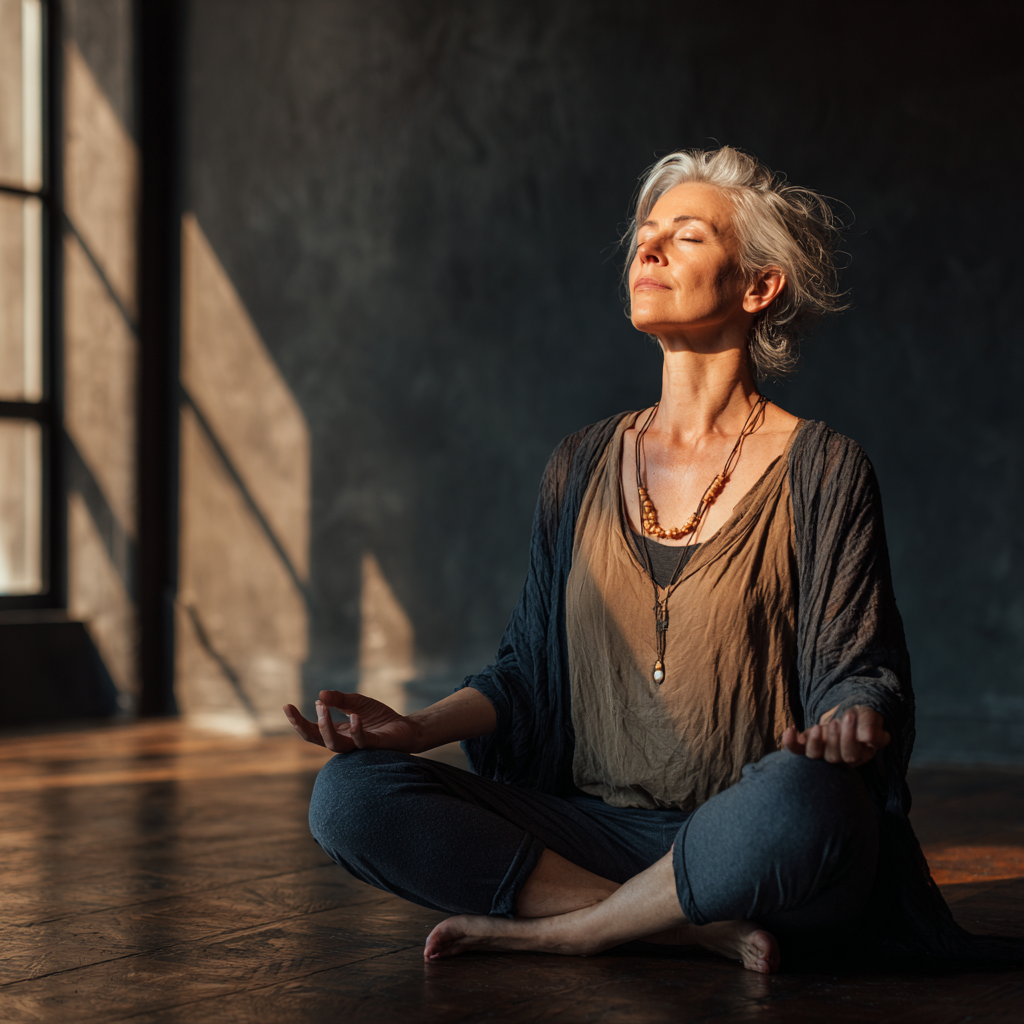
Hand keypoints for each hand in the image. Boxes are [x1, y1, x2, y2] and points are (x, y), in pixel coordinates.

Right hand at [283, 690, 421, 753]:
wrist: (405, 728)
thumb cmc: (379, 718)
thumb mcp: (357, 702)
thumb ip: (339, 699)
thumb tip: (320, 695)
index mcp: (337, 732)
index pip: (312, 730)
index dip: (298, 721)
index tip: (286, 706)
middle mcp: (344, 741)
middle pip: (317, 739)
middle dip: (303, 726)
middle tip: (294, 711)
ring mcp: (358, 746)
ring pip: (335, 745)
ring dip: (325, 727)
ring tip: (323, 708)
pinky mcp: (374, 747)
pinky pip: (361, 742)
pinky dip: (357, 730)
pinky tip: (355, 716)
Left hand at [782, 706, 888, 767]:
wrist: (848, 715)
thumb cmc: (861, 719)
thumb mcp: (869, 719)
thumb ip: (870, 727)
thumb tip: (868, 737)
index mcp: (858, 755)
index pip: (851, 755)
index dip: (849, 737)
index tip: (849, 716)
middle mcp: (839, 760)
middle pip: (833, 757)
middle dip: (834, 738)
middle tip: (836, 721)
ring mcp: (821, 754)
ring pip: (814, 756)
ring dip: (814, 741)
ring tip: (819, 727)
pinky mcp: (806, 746)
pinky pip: (796, 749)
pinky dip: (790, 742)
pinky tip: (791, 729)